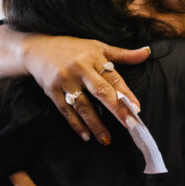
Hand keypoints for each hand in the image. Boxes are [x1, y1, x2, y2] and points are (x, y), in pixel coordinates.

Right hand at [21, 34, 149, 143]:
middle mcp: (79, 69)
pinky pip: (66, 111)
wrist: (37, 49)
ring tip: (106, 139)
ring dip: (95, 124)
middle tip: (129, 124)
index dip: (125, 93)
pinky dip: (76, 124)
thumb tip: (147, 52)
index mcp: (93, 57)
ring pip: (82, 105)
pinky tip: (86, 135)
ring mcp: (64, 81)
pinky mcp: (52, 91)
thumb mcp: (98, 46)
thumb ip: (123, 54)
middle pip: (100, 91)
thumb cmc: (72, 48)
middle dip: (116, 109)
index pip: (113, 78)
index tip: (137, 108)